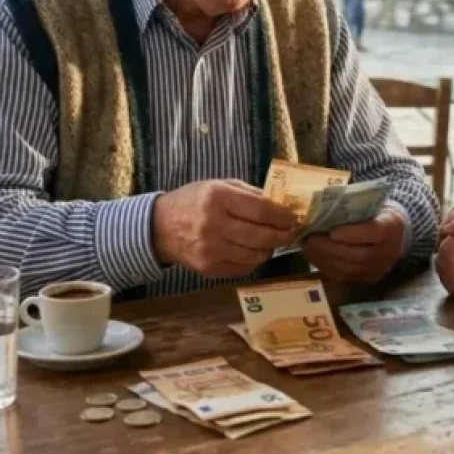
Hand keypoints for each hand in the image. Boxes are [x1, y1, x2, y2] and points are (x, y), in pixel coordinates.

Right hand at [152, 179, 296, 276]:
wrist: (160, 227)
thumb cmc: (194, 201)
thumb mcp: (219, 185)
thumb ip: (249, 194)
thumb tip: (280, 205)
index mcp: (217, 198)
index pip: (260, 210)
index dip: (282, 216)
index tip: (293, 217)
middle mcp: (213, 225)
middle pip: (261, 235)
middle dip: (282, 235)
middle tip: (291, 232)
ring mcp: (210, 250)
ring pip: (255, 255)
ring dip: (269, 248)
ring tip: (272, 241)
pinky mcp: (209, 268)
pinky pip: (243, 268)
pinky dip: (254, 260)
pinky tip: (254, 251)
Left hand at [302, 210, 407, 282]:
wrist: (396, 233)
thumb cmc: (377, 211)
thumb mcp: (371, 201)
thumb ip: (352, 205)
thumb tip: (321, 207)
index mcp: (392, 226)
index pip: (374, 233)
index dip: (352, 234)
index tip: (331, 231)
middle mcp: (389, 252)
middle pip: (359, 256)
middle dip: (330, 248)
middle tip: (310, 238)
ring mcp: (379, 269)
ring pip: (349, 270)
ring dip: (324, 259)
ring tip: (307, 246)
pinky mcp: (368, 279)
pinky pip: (344, 278)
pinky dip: (325, 267)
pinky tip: (313, 255)